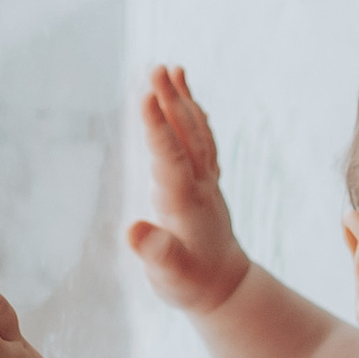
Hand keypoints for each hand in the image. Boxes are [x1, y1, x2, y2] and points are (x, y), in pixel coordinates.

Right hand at [127, 63, 248, 315]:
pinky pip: (203, 142)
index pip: (169, 157)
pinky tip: (187, 99)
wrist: (225, 290)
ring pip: (197, 134)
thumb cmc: (190, 285)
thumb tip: (134, 231)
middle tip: (156, 67)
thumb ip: (155, 253)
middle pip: (186, 136)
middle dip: (171, 101)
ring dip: (184, 101)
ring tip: (173, 69)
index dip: (158, 127)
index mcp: (185, 203)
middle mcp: (199, 186)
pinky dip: (195, 117)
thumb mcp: (169, 276)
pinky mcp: (206, 183)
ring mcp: (206, 182)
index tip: (147, 95)